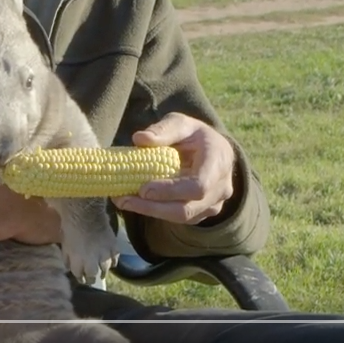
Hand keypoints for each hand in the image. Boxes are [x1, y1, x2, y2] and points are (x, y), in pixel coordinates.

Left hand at [111, 112, 234, 224]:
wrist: (212, 151)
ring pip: (181, 217)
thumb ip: (163, 130)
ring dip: (150, 212)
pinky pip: (178, 219)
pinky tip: (134, 202)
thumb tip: (139, 139)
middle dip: (153, 207)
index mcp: (218, 161)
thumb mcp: (181, 123)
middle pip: (186, 209)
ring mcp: (213, 204)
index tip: (144, 189)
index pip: (199, 185)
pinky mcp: (202, 213)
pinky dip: (155, 212)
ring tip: (122, 201)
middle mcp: (221, 188)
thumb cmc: (195, 135)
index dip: (171, 191)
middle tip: (123, 200)